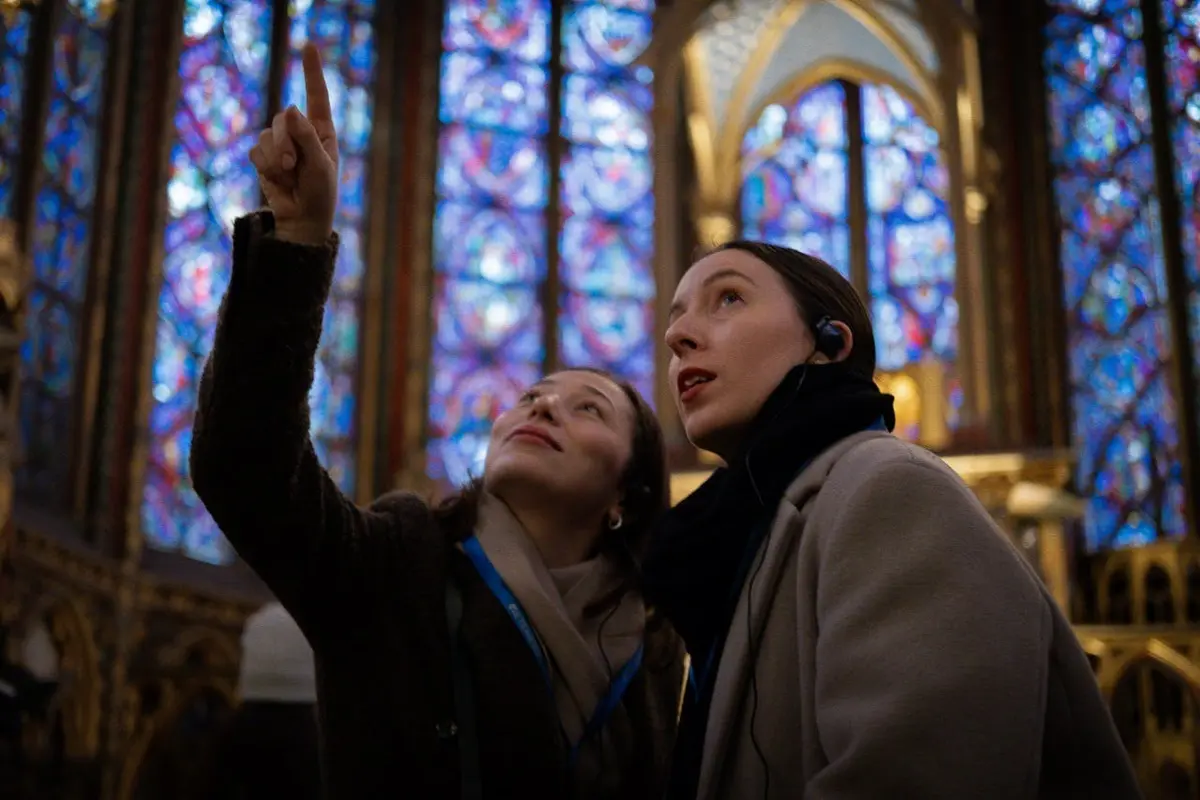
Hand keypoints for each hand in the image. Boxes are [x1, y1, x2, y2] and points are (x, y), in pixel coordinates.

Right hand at [249, 43, 337, 245]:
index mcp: (322, 131)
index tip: (308, 45)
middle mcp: (300, 132)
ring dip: (275, 159)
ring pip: (267, 135)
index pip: (317, 96)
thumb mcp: (320, 166)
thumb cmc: (320, 194)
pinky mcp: (264, 157)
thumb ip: (306, 138)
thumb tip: (290, 109)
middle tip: (291, 165)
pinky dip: (265, 167)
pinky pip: (256, 151)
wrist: (302, 220)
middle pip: (283, 119)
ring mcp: (281, 144)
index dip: (311, 71)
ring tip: (288, 177)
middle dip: (284, 143)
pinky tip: (277, 180)